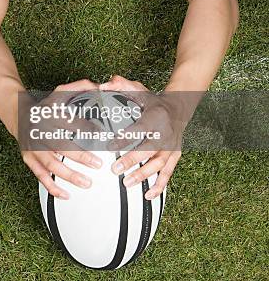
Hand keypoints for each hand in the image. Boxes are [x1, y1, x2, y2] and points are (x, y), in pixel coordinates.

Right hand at [19, 79, 102, 199]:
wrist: (18, 114)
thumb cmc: (45, 106)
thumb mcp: (60, 92)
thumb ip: (80, 88)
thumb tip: (99, 87)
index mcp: (50, 114)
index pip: (68, 121)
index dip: (84, 127)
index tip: (99, 134)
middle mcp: (41, 131)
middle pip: (60, 145)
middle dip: (79, 155)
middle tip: (97, 163)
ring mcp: (33, 147)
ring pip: (51, 163)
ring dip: (68, 174)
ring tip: (87, 182)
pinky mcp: (29, 158)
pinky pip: (40, 175)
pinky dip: (52, 186)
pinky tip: (66, 194)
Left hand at [99, 75, 186, 199]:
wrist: (178, 109)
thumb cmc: (153, 102)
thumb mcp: (139, 90)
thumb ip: (121, 86)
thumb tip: (103, 85)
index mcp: (156, 116)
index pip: (140, 128)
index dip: (126, 137)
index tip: (110, 145)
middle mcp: (166, 133)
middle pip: (150, 149)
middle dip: (133, 160)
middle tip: (115, 169)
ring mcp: (172, 147)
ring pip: (159, 164)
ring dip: (144, 175)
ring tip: (127, 183)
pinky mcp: (175, 156)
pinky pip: (168, 173)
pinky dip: (159, 186)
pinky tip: (148, 196)